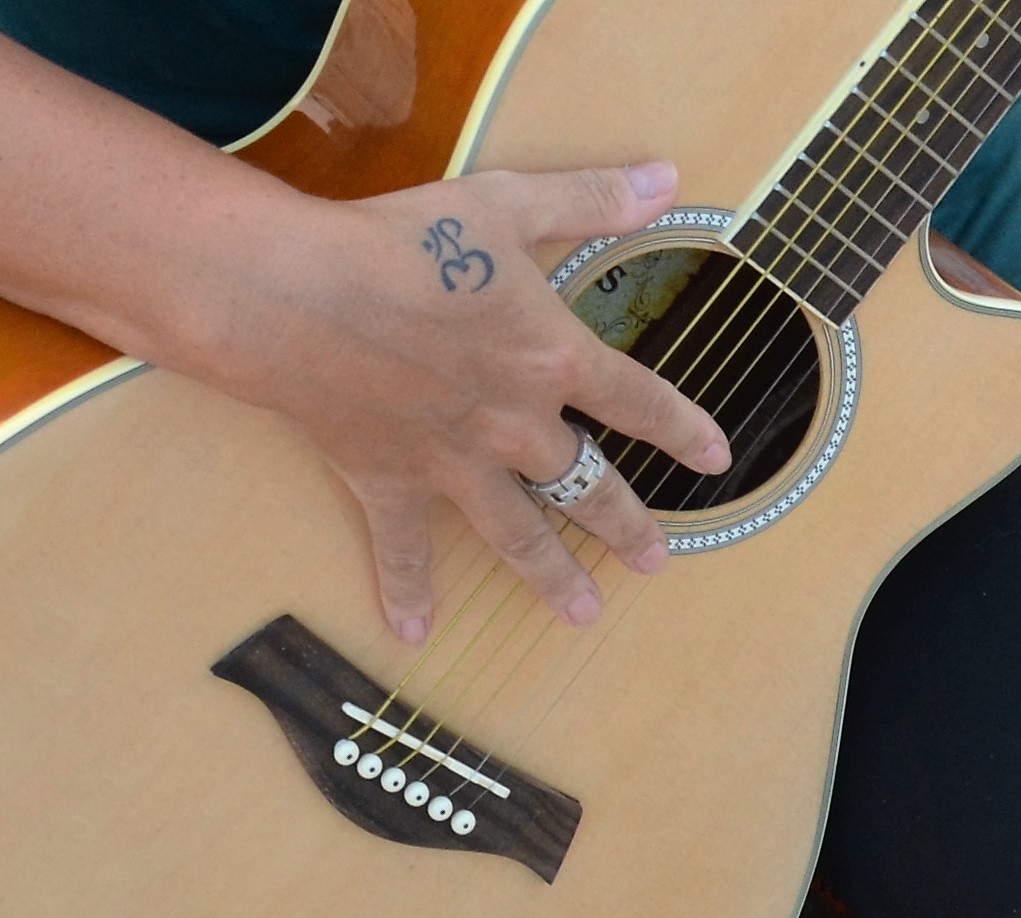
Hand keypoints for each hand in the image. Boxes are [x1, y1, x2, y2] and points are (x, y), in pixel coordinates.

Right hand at [190, 161, 729, 642]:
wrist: (303, 295)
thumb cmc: (403, 244)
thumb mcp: (506, 203)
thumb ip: (589, 197)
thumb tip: (669, 180)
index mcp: (550, 358)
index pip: (637, 400)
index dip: (682, 429)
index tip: (716, 460)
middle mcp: (514, 425)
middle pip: (586, 484)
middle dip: (626, 526)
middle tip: (657, 564)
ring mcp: (454, 464)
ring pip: (517, 534)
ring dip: (552, 576)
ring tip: (583, 613)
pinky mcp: (391, 484)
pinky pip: (403, 550)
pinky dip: (406, 592)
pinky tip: (413, 634)